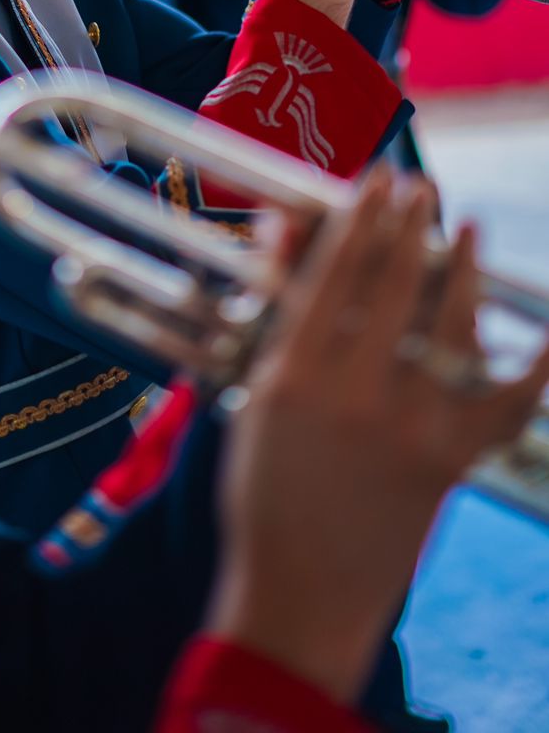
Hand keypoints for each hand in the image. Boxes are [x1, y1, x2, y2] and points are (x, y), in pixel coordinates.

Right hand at [208, 168, 548, 704]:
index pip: (334, 269)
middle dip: (409, 224)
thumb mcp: (253, 396)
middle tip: (420, 186)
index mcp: (294, 373)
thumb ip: (277, 313)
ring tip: (467, 227)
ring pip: (447, 326)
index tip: (375, 178)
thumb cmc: (265, 492)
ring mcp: (407, 428)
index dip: (359, 215)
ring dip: (462, 269)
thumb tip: (281, 227)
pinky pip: (503, 405)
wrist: (301, 594)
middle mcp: (353, 393)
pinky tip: (543, 333)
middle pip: (391, 283)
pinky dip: (533, 370)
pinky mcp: (449, 463)